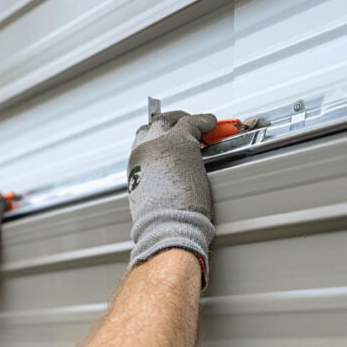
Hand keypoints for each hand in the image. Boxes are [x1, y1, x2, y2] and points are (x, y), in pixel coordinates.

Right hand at [126, 110, 216, 288]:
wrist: (166, 226)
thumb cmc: (161, 223)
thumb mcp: (151, 201)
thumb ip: (156, 186)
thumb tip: (167, 187)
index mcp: (133, 167)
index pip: (142, 142)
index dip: (156, 137)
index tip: (167, 140)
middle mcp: (140, 152)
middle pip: (152, 126)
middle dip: (168, 122)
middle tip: (183, 124)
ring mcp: (158, 145)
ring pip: (170, 120)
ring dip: (185, 120)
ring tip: (200, 124)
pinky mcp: (180, 143)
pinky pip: (193, 122)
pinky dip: (205, 121)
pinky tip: (213, 123)